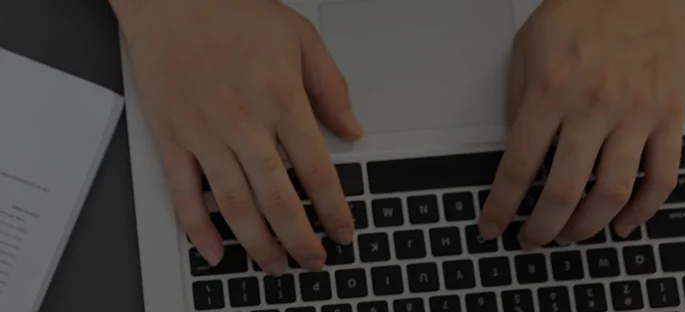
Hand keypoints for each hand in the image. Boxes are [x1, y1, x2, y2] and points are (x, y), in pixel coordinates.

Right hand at [113, 0, 362, 273]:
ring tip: (275, 266)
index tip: (343, 232)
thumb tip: (352, 130)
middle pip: (278, 200)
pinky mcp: (171, 137)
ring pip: (235, 205)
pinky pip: (183, 193)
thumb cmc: (234, 11)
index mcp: (281, 98)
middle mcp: (244, 121)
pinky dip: (198, 228)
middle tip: (313, 262)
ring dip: (258, 244)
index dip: (334, 211)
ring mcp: (204, 133)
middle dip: (300, 241)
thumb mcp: (301, 38)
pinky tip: (216, 250)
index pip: (317, 171)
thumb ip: (331, 88)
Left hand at [479, 0, 684, 246]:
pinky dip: (643, 211)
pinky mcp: (668, 118)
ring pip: (612, 194)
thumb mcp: (528, 48)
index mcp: (551, 90)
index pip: (517, 166)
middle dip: (541, 229)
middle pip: (563, 192)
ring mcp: (635, 116)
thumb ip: (518, 102)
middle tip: (531, 239)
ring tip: (570, 236)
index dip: (501, 206)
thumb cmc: (584, 10)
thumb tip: (517, 154)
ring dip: (586, 228)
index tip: (492, 226)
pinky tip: (624, 223)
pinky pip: (661, 178)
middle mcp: (593, 107)